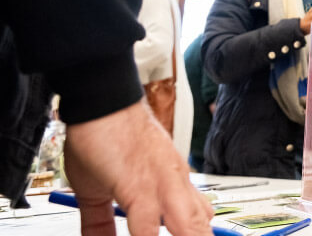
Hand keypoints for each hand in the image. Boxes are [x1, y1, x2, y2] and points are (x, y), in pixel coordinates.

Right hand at [64, 100, 213, 235]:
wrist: (102, 101)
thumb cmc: (105, 137)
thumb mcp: (99, 188)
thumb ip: (101, 223)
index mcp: (174, 186)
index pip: (198, 220)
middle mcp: (176, 186)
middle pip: (199, 229)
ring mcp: (162, 186)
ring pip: (187, 228)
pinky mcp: (141, 186)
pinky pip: (147, 228)